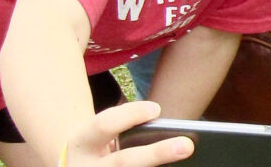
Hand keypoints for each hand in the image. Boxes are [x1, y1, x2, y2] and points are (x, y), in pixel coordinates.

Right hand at [65, 101, 193, 166]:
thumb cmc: (98, 146)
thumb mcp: (100, 136)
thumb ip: (127, 130)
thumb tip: (172, 134)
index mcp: (80, 144)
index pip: (104, 125)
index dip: (130, 115)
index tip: (157, 109)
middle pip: (124, 162)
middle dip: (156, 154)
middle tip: (187, 146)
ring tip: (190, 161)